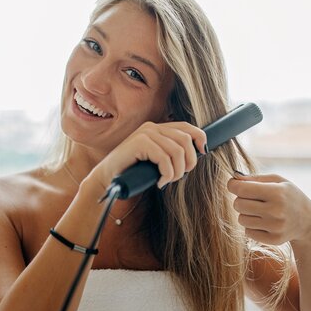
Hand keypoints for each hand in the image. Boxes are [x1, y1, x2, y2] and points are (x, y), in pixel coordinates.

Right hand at [89, 121, 206, 189]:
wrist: (107, 179)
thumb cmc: (132, 173)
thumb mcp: (155, 161)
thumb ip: (170, 153)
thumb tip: (198, 154)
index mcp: (156, 129)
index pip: (186, 127)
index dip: (199, 138)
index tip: (202, 152)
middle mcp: (151, 127)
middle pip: (185, 140)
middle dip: (188, 161)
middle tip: (178, 176)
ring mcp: (145, 133)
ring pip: (177, 151)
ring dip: (176, 172)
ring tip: (167, 180)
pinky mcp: (140, 142)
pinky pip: (165, 159)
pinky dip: (166, 174)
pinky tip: (159, 182)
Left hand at [227, 172, 310, 245]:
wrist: (308, 221)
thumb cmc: (288, 196)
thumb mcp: (277, 181)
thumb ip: (254, 178)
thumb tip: (233, 178)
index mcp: (277, 192)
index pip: (241, 189)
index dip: (233, 185)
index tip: (233, 185)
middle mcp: (276, 211)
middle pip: (238, 204)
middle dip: (240, 200)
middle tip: (251, 199)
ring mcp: (275, 227)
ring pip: (241, 219)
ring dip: (246, 214)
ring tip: (259, 211)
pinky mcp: (273, 240)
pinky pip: (247, 232)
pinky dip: (252, 227)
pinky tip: (264, 222)